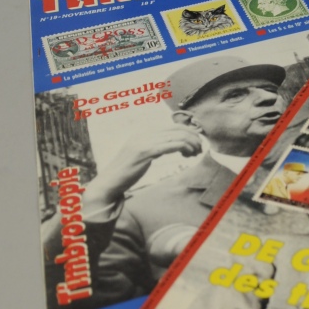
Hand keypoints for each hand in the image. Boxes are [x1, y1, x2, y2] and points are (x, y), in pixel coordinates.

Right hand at [81, 126, 203, 220]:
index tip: (196, 143)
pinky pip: (172, 145)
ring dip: (191, 144)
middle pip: (178, 128)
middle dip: (193, 137)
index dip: (189, 132)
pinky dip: (184, 149)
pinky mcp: (145, 151)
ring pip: (178, 136)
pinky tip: (187, 156)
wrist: (109, 183)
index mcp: (144, 132)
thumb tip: (175, 144)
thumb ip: (157, 146)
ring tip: (194, 154)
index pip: (173, 126)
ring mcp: (144, 141)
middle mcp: (144, 133)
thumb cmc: (127, 172)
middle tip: (200, 149)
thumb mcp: (143, 154)